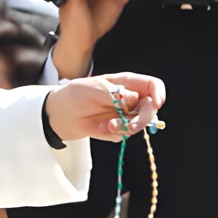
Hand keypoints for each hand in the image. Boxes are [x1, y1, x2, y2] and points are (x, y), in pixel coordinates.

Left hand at [45, 72, 165, 142]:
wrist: (59, 115)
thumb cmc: (74, 96)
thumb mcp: (92, 90)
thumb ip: (114, 94)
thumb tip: (134, 99)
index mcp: (125, 83)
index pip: (152, 85)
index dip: (158, 94)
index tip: (155, 104)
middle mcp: (128, 99)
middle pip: (150, 108)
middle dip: (142, 119)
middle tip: (129, 127)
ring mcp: (124, 114)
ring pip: (139, 124)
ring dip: (125, 128)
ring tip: (107, 126)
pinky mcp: (117, 128)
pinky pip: (124, 134)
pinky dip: (113, 134)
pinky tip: (99, 129)